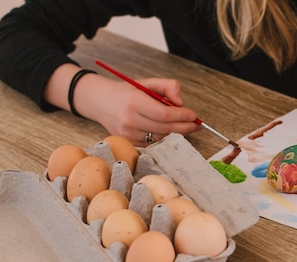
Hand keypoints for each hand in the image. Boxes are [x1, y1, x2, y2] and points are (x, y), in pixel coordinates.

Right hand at [81, 75, 200, 145]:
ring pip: (160, 137)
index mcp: (134, 102)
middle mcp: (129, 120)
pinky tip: (168, 130)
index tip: (194, 115)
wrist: (100, 102)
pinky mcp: (128, 142)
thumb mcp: (147, 82)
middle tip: (196, 124)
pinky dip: (164, 137)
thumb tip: (181, 102)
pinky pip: (153, 143)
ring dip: (175, 132)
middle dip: (184, 127)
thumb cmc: (127, 92)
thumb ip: (167, 86)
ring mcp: (128, 134)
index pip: (164, 114)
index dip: (182, 116)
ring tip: (184, 125)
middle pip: (164, 129)